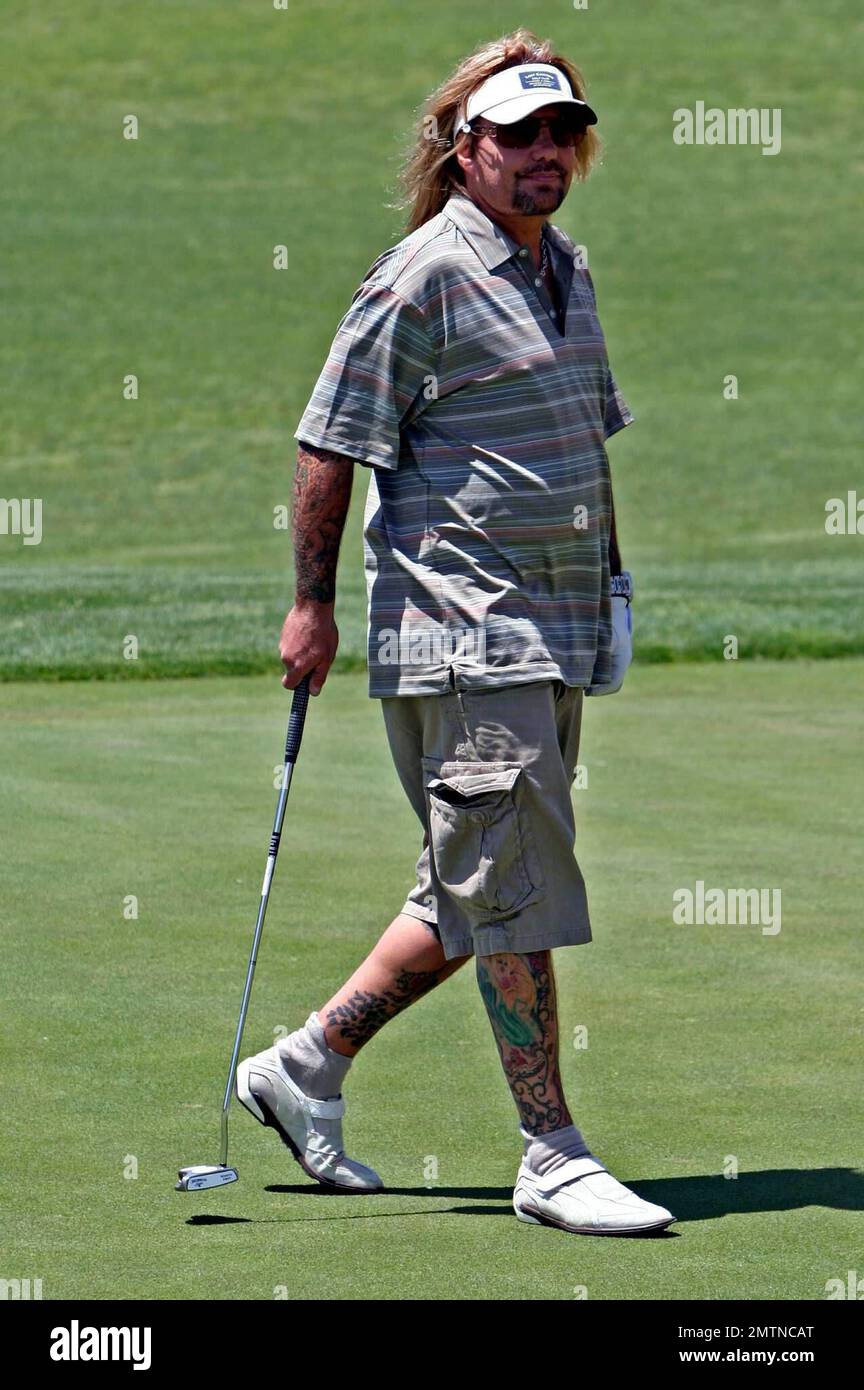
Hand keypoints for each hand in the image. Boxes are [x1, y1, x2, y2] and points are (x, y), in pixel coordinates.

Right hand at [279, 601, 338, 695]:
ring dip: (301, 653)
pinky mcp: (283, 635)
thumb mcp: (326, 658)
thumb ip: (319, 676)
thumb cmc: (323, 634)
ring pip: (291, 656)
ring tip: (314, 641)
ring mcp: (282, 645)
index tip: (305, 681)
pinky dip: (298, 643)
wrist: (313, 607)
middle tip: (317, 655)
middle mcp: (286, 657)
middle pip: (291, 670)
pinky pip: (290, 645)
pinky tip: (308, 633)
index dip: (296, 685)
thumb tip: (313, 693)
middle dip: (302, 667)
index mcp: (297, 665)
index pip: (288, 684)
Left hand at [585, 571, 632, 696]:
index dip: (600, 690)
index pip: (614, 684)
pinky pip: (602, 671)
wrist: (611, 605)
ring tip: (578, 679)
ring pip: (606, 679)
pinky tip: (578, 670)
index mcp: (622, 659)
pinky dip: (592, 674)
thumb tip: (582, 671)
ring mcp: (616, 659)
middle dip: (595, 688)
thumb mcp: (601, 635)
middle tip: (579, 687)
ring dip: (592, 681)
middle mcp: (620, 662)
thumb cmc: (606, 618)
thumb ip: (593, 653)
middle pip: (610, 684)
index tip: (586, 691)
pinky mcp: (608, 656)